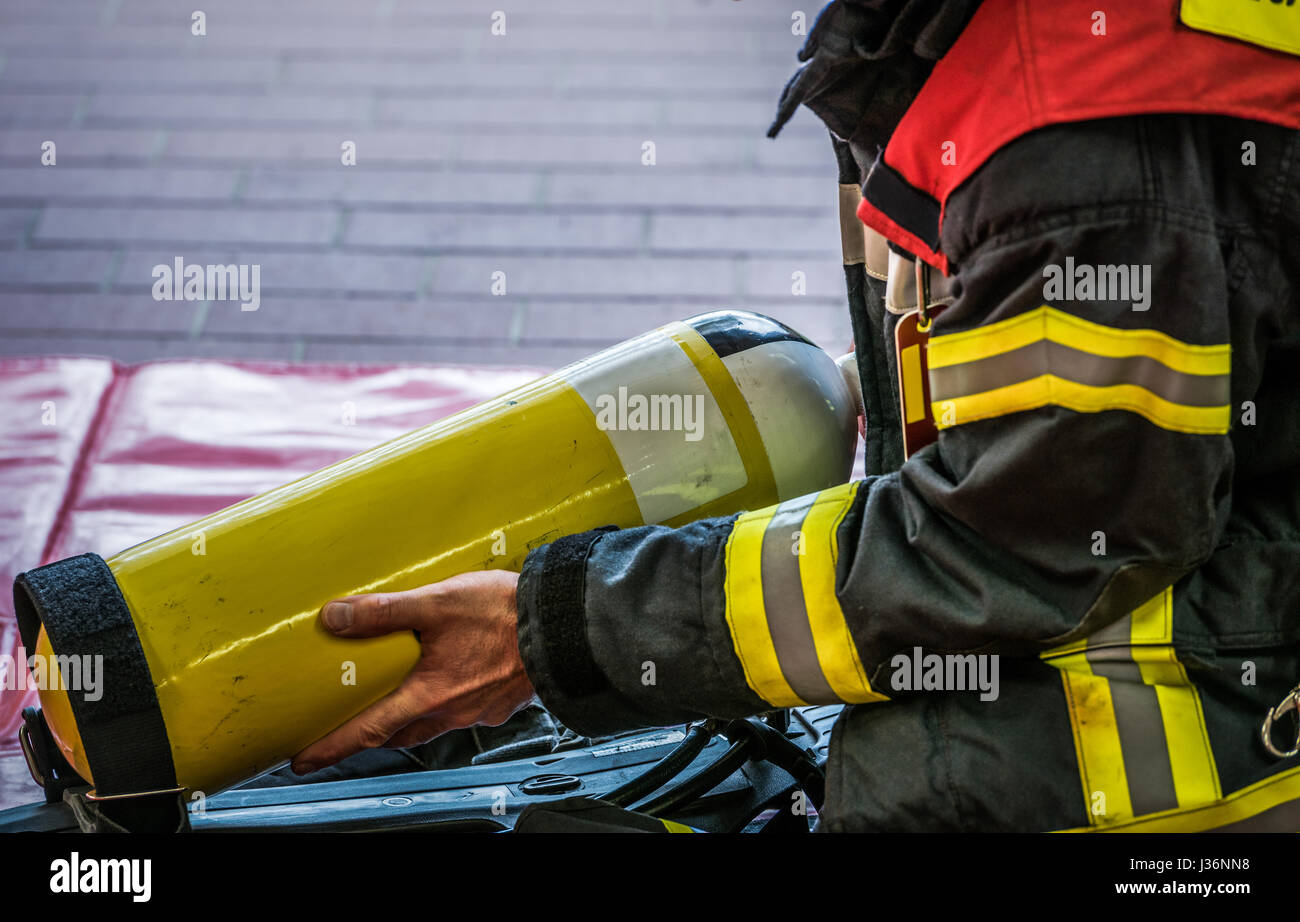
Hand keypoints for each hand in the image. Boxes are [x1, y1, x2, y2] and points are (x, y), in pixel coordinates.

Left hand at [291, 570, 534, 774]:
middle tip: (346, 732)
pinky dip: (444, 703)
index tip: (305, 760)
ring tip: (395, 704)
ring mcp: (479, 710)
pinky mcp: (500, 701)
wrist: (564, 625)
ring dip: (407, 720)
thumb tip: (337, 617)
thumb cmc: (506, 615)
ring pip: (430, 725)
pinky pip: (462, 711)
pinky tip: (449, 681)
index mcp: (430, 694)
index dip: (332, 747)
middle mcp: (452, 711)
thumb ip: (384, 611)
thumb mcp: (438, 602)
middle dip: (369, 736)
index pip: (368, 730)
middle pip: (398, 735)